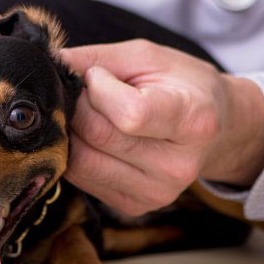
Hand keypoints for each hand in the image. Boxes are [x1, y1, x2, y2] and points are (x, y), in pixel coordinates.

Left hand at [58, 40, 263, 217]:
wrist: (215, 129)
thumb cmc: (181, 85)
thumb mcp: (148, 57)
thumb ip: (97, 58)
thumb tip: (47, 64)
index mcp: (193, 121)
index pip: (131, 114)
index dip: (99, 89)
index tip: (100, 75)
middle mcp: (178, 165)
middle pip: (97, 136)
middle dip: (78, 105)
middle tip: (87, 91)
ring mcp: (157, 192)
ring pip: (81, 161)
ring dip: (72, 131)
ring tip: (90, 112)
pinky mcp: (135, 206)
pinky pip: (81, 178)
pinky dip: (75, 151)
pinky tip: (93, 136)